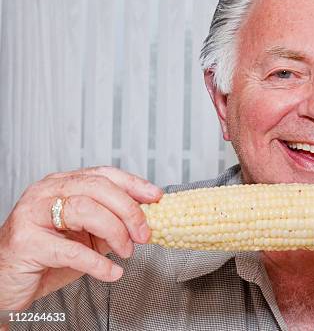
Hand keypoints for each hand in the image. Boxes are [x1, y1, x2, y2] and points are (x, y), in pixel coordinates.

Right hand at [0, 166, 161, 311]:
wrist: (7, 283)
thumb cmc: (46, 257)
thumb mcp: (86, 236)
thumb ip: (111, 223)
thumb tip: (146, 219)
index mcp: (61, 185)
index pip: (103, 174)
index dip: (133, 184)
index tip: (156, 196)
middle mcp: (45, 193)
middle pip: (97, 188)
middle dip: (128, 210)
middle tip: (144, 233)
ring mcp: (32, 215)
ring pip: (84, 210)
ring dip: (115, 232)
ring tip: (126, 251)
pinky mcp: (26, 243)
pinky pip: (71, 250)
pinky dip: (98, 263)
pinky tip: (112, 272)